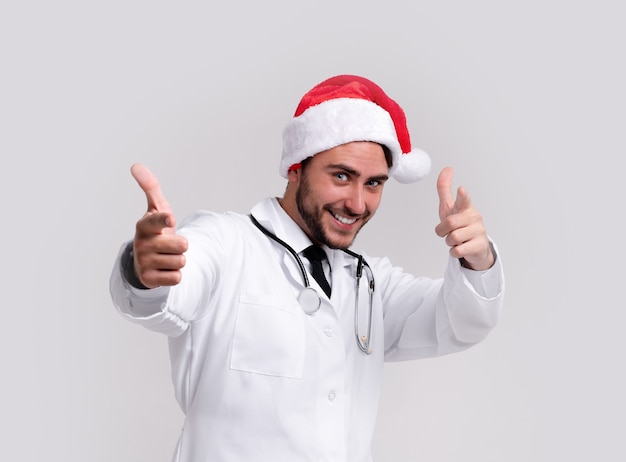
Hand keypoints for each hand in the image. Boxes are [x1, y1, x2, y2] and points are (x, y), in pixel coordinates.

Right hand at [130, 164, 187, 287]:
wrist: (147, 261)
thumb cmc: (156, 230)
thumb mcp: (156, 209)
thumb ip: (150, 188)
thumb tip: (136, 165)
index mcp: (144, 225)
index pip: (156, 222)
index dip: (164, 220)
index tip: (169, 218)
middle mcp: (142, 244)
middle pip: (181, 245)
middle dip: (182, 245)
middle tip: (171, 244)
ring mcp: (144, 262)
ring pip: (180, 261)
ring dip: (179, 260)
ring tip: (168, 256)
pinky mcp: (148, 279)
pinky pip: (176, 278)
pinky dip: (174, 274)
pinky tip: (164, 270)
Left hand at [434, 167, 493, 270]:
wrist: (475, 247)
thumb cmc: (460, 224)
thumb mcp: (449, 207)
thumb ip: (445, 189)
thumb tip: (447, 169)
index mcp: (466, 207)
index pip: (464, 199)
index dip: (462, 195)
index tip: (461, 189)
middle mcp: (474, 217)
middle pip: (449, 222)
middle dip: (442, 230)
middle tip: (447, 232)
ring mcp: (479, 231)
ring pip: (453, 237)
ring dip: (449, 242)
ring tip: (456, 240)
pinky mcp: (479, 246)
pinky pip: (458, 250)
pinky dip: (454, 251)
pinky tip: (461, 248)